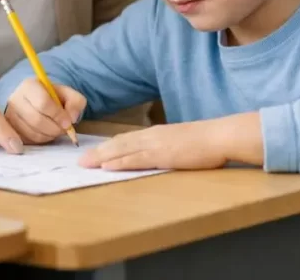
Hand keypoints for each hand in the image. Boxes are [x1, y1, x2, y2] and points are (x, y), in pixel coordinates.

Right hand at [3, 78, 86, 144]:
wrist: (36, 101)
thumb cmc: (52, 97)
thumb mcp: (68, 94)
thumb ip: (76, 102)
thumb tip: (72, 117)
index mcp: (29, 86)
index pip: (43, 103)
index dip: (58, 115)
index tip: (68, 122)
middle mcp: (15, 99)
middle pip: (36, 120)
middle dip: (55, 128)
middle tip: (64, 129)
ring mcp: (10, 116)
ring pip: (31, 133)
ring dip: (49, 135)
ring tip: (56, 130)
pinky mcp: (10, 130)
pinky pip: (27, 141)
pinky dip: (41, 140)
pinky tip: (46, 133)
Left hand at [78, 115, 262, 170]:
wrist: (219, 136)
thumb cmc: (206, 141)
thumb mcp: (181, 142)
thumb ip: (167, 147)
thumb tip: (158, 155)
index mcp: (156, 134)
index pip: (126, 140)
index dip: (108, 147)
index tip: (94, 153)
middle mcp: (151, 136)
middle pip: (118, 144)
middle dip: (98, 152)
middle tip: (80, 160)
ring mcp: (155, 145)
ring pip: (122, 150)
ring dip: (101, 157)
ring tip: (85, 163)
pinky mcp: (161, 155)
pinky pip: (135, 159)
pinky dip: (118, 162)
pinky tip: (106, 166)